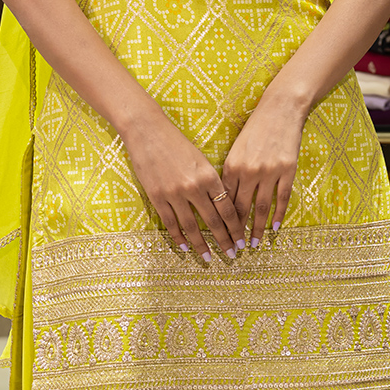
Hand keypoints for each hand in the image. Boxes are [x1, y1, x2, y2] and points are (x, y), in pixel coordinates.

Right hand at [121, 109, 245, 260]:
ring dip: (202, 245)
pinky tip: (185, 247)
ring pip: (192, 226)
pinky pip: (170, 222)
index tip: (241, 240)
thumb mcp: (201, 160)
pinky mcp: (157, 196)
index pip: (227, 208)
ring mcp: (174, 193)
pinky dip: (178, 237)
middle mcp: (194, 187)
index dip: (236, 227)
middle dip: (225, 240)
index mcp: (209, 176)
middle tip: (232, 255)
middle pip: (213, 221)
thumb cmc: (177, 143)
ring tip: (209, 258)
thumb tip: (222, 205)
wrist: (148, 131)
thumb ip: (211, 182)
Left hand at [222, 95, 304, 247]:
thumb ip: (231, 173)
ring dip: (257, 229)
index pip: (224, 201)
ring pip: (261, 208)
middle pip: (240, 209)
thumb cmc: (255, 129)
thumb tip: (224, 198)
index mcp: (231, 166)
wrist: (280, 110)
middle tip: (234, 248)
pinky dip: (278, 215)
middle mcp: (248, 171)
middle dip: (236, 231)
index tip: (219, 236)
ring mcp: (269, 172)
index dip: (221, 221)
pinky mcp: (287, 171)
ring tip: (254, 244)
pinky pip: (282, 199)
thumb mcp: (236, 149)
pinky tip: (274, 228)